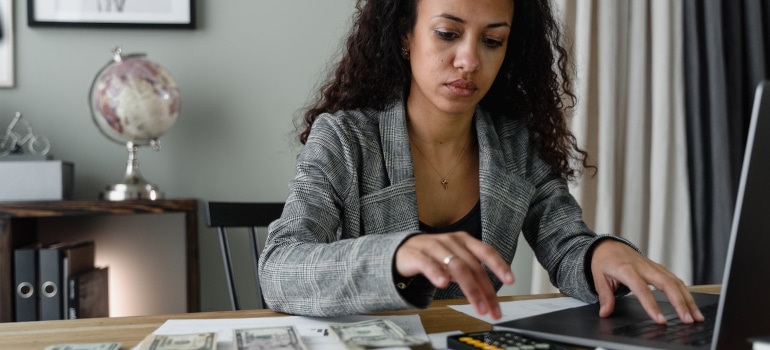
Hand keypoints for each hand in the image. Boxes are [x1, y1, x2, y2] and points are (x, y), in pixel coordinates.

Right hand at [394, 231, 513, 319]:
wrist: (403, 250)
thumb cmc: (433, 255)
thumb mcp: (456, 259)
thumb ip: (472, 271)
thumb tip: (490, 292)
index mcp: (464, 241)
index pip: (486, 251)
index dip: (499, 265)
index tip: (511, 280)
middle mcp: (452, 242)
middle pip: (473, 266)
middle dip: (485, 290)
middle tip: (491, 309)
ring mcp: (434, 247)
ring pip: (456, 267)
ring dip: (470, 289)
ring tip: (477, 305)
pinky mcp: (417, 255)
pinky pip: (429, 264)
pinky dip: (437, 274)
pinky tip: (443, 284)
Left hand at [590, 239, 704, 323]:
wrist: (608, 246)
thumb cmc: (604, 261)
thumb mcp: (598, 277)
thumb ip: (604, 296)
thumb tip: (605, 313)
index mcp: (627, 270)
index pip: (642, 290)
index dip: (652, 306)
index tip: (660, 320)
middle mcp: (644, 267)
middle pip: (667, 284)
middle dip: (680, 303)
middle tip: (687, 320)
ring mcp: (653, 267)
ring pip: (675, 282)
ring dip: (688, 299)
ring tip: (696, 317)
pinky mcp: (659, 268)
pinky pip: (675, 280)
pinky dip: (685, 292)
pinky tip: (692, 305)